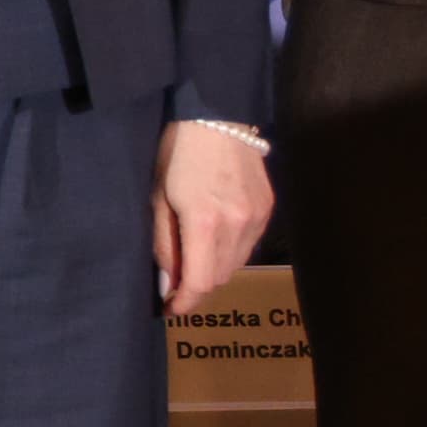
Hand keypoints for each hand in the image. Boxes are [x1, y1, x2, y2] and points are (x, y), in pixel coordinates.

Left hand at [152, 119, 272, 311]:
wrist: (218, 116)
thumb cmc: (177, 152)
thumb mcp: (158, 197)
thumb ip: (165, 244)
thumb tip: (168, 282)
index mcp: (205, 223)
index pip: (201, 282)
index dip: (186, 303)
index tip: (171, 309)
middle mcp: (238, 225)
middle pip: (220, 278)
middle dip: (198, 288)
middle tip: (177, 285)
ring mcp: (257, 217)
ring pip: (237, 264)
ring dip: (215, 271)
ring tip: (194, 264)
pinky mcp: (267, 209)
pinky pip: (248, 245)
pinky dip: (231, 252)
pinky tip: (214, 241)